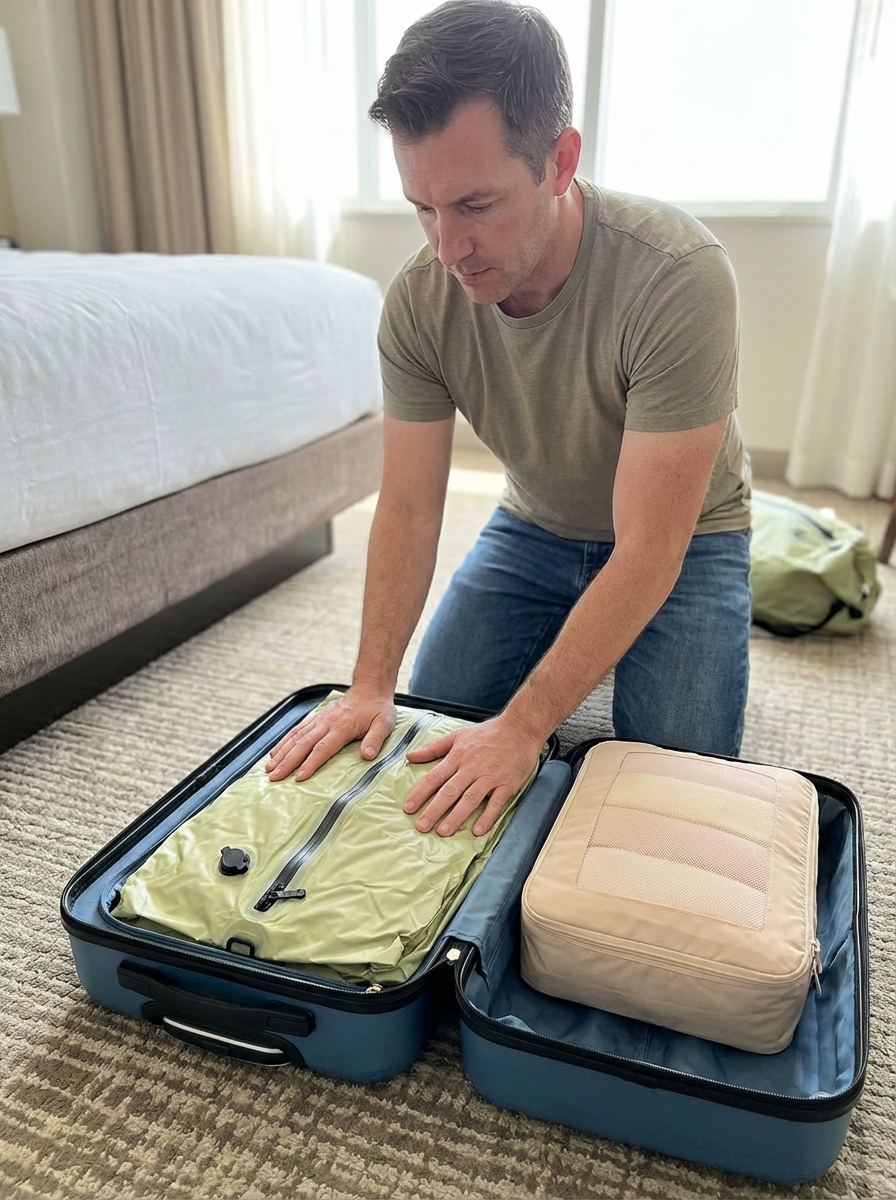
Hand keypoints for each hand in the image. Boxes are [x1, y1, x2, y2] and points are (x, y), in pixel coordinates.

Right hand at [265, 690, 396, 781]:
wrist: (370, 689)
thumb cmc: (378, 709)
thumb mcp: (384, 724)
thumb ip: (375, 739)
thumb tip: (367, 756)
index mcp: (341, 727)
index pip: (322, 748)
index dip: (310, 764)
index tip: (298, 778)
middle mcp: (326, 723)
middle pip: (302, 744)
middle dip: (287, 762)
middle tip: (274, 777)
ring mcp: (319, 720)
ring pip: (295, 737)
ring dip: (281, 753)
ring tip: (269, 768)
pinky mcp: (316, 719)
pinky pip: (296, 730)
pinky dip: (284, 742)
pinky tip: (275, 752)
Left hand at [402, 715, 542, 836]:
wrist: (520, 728)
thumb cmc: (488, 733)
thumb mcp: (458, 736)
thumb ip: (433, 748)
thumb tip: (410, 756)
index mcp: (458, 756)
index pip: (434, 777)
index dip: (420, 793)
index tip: (408, 808)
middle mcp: (471, 768)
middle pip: (449, 791)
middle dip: (434, 810)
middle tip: (422, 826)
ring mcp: (490, 777)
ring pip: (470, 799)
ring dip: (456, 816)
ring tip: (443, 832)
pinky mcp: (507, 784)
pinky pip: (496, 803)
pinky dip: (487, 816)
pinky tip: (478, 830)